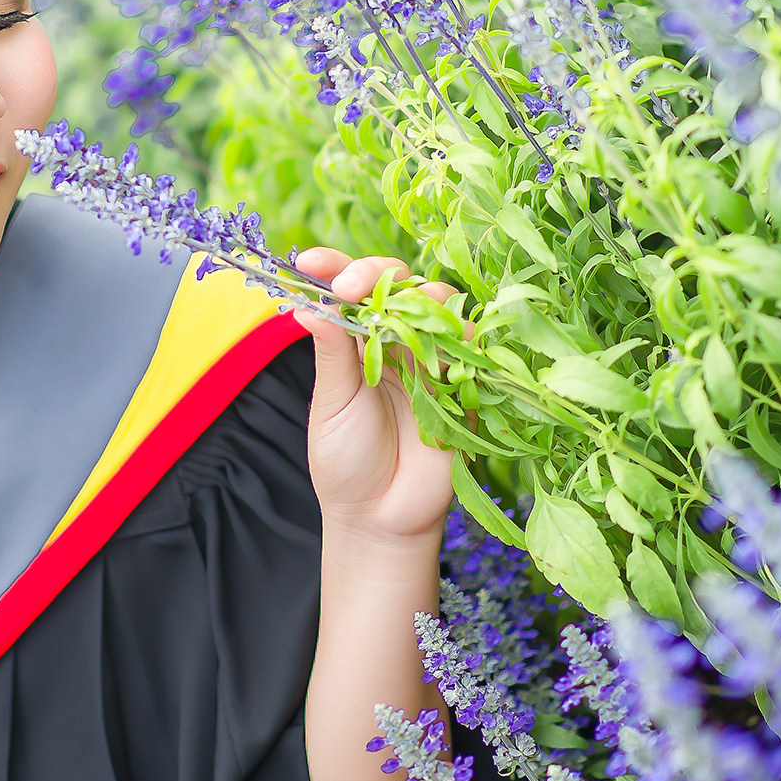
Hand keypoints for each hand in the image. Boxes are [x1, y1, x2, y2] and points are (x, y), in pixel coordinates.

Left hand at [289, 248, 457, 545]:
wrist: (382, 518)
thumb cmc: (347, 462)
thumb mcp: (332, 405)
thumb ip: (332, 354)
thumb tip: (308, 305)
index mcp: (358, 340)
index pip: (350, 289)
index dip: (334, 267)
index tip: (308, 261)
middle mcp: (397, 340)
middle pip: (399, 282)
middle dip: (376, 273)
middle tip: (352, 288)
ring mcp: (433, 359)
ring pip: (439, 303)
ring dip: (419, 298)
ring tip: (393, 318)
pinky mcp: (465, 382)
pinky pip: (471, 345)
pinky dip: (457, 336)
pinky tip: (437, 348)